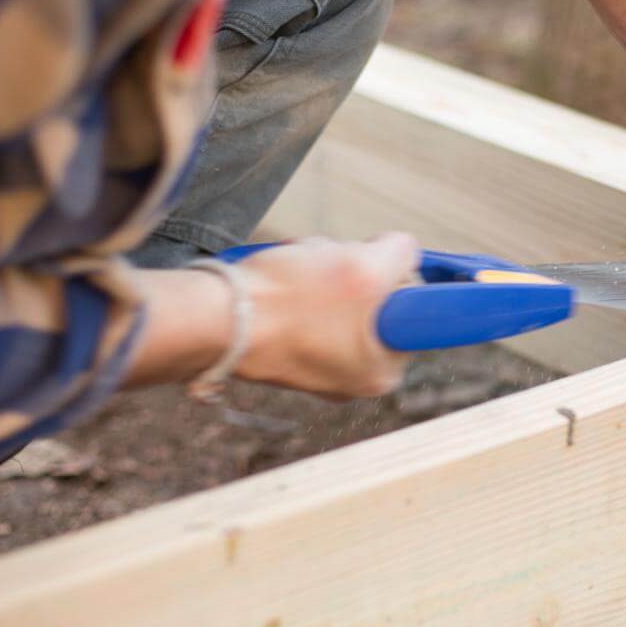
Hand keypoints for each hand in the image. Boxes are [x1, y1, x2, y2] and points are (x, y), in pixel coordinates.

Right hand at [235, 233, 418, 398]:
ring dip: (321, 265)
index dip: (394, 274)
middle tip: (326, 266)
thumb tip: (405, 251)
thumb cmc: (289, 302)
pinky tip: (281, 276)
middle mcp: (354, 375)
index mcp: (382, 371)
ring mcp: (318, 361)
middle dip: (350, 267)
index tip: (371, 263)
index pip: (413, 308)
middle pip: (375, 295)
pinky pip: (307, 296)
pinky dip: (297, 276)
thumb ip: (403, 255)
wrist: (212, 320)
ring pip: (339, 289)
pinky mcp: (287, 342)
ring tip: (297, 268)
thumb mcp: (366, 268)